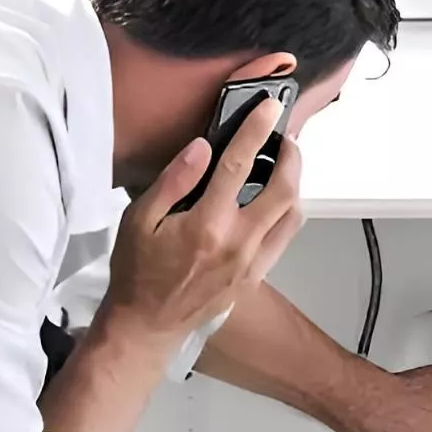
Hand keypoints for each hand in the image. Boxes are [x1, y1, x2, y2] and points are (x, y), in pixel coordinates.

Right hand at [98, 96, 304, 349]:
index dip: (257, 130)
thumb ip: (172, 182)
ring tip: (282, 167)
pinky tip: (271, 203)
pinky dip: (286, 212)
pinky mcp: (255, 277)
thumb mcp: (138, 221)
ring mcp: (251, 262)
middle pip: (284, 188)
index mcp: (206, 224)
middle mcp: (238, 242)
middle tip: (284, 137)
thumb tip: (202, 148)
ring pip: (293, 214)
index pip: (239, 164)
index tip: (270, 106)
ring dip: (294, 184)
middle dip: (291, 155)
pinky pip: (284, 238)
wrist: (147, 325)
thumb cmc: (137, 271)